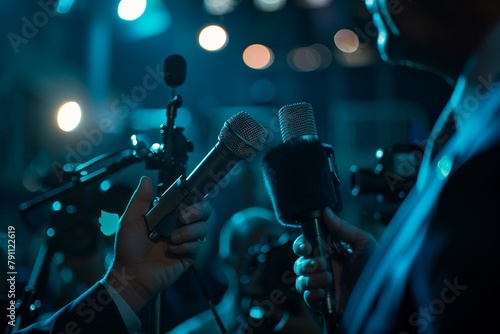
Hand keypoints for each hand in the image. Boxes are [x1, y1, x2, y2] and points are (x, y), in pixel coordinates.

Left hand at [104, 176, 211, 312]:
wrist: (131, 275)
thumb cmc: (128, 249)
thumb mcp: (130, 220)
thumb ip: (140, 200)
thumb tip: (146, 179)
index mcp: (168, 215)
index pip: (189, 200)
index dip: (193, 197)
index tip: (188, 198)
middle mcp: (180, 226)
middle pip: (204, 211)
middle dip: (198, 211)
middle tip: (183, 217)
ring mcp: (186, 240)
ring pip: (203, 228)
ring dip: (188, 232)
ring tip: (171, 239)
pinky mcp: (189, 255)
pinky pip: (197, 245)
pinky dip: (185, 246)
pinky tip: (171, 251)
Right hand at [293, 207, 376, 313]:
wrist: (383, 297)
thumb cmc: (378, 269)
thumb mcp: (363, 243)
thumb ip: (342, 227)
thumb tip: (325, 211)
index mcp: (331, 253)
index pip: (307, 246)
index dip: (302, 245)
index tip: (306, 247)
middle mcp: (325, 269)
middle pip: (300, 263)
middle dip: (305, 263)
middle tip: (320, 264)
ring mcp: (323, 286)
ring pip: (301, 280)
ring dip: (311, 278)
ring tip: (328, 279)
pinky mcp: (323, 303)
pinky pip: (306, 297)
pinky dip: (312, 293)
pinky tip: (325, 292)